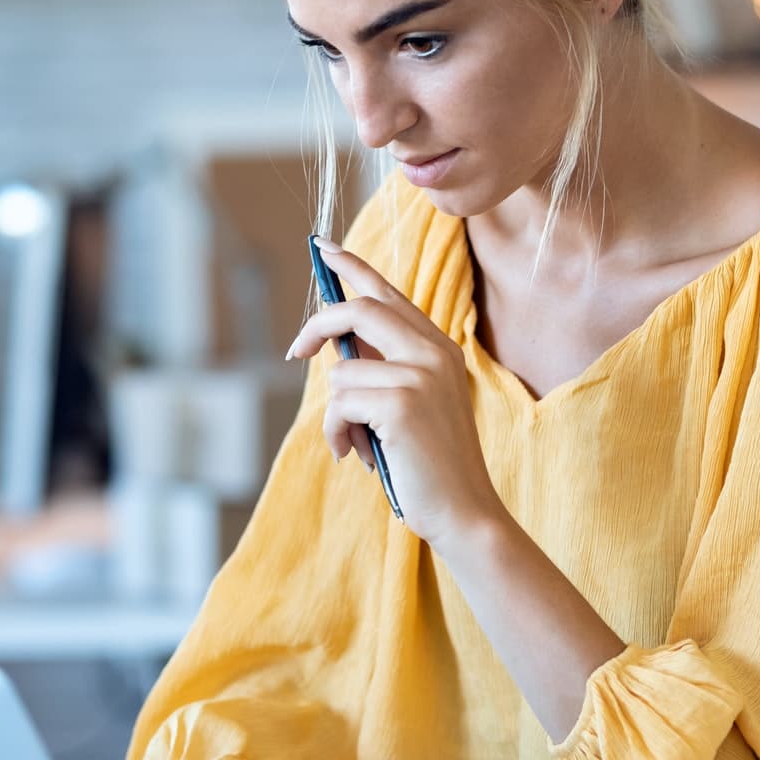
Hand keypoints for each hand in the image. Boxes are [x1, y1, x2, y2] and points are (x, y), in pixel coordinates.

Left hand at [287, 238, 505, 549]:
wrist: (465, 512)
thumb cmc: (430, 465)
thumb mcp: (410, 405)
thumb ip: (382, 369)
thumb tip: (333, 346)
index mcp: (439, 348)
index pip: (388, 293)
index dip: (352, 267)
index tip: (322, 247)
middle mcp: (433, 352)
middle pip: (359, 309)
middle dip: (317, 328)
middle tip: (294, 352)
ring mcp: (420, 375)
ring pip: (341, 372)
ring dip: (336, 416)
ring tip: (357, 445)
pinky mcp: (401, 403)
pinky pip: (339, 404)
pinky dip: (337, 434)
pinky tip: (358, 457)